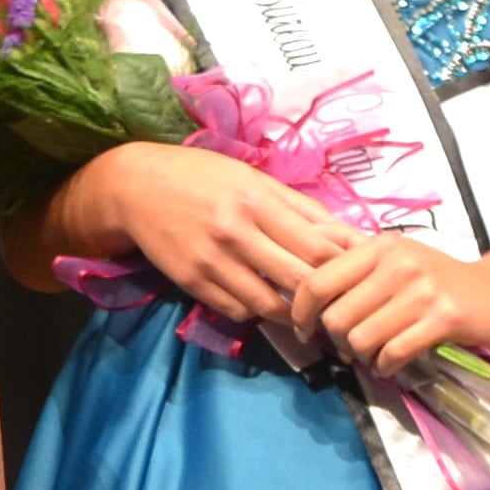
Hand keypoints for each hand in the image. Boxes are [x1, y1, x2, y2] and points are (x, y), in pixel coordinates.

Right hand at [80, 143, 353, 325]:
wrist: (134, 186)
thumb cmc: (202, 176)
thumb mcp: (254, 179)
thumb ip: (302, 209)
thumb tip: (350, 236)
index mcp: (258, 201)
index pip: (317, 248)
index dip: (344, 270)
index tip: (356, 281)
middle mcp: (236, 232)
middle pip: (298, 281)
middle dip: (323, 300)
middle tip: (338, 308)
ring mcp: (211, 260)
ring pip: (267, 305)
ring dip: (290, 314)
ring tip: (302, 313)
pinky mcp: (190, 280)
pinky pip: (236, 310)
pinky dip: (255, 312)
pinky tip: (260, 302)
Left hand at [289, 234, 489, 372]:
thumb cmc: (440, 279)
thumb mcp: (396, 255)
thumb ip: (352, 250)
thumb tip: (308, 237)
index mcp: (379, 247)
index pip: (318, 281)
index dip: (302, 312)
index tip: (305, 330)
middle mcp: (399, 263)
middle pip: (337, 317)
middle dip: (337, 341)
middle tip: (351, 348)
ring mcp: (423, 291)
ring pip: (361, 338)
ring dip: (363, 357)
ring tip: (374, 355)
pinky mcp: (444, 318)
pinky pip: (394, 352)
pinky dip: (386, 366)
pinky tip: (393, 364)